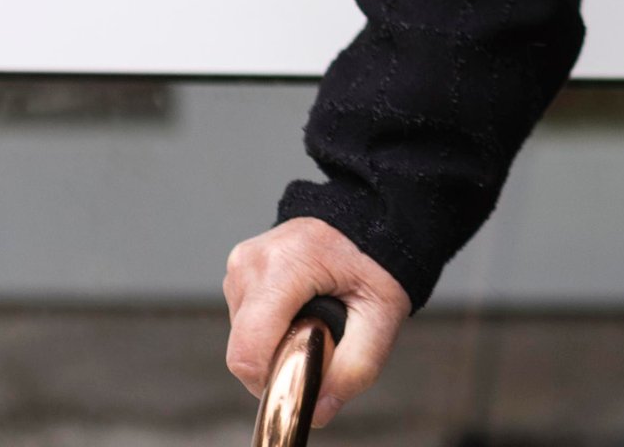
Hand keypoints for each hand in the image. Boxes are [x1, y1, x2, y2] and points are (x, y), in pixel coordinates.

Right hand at [223, 217, 411, 426]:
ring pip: (244, 336)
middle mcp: (252, 262)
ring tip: (317, 315)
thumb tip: (316, 412)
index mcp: (284, 265)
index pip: (248, 353)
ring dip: (277, 341)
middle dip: (281, 359)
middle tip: (323, 338)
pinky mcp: (240, 268)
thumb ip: (355, 367)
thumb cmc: (380, 257)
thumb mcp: (383, 312)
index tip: (308, 372)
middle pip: (245, 349)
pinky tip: (303, 306)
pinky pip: (247, 318)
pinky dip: (272, 325)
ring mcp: (241, 262)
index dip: (275, 379)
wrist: (374, 212)